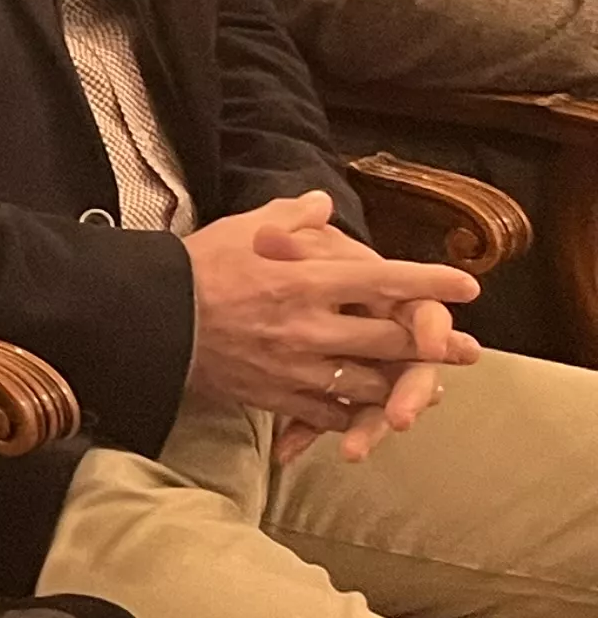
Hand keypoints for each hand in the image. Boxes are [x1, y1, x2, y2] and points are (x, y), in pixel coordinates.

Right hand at [187, 191, 477, 455]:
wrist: (150, 320)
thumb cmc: (196, 268)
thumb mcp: (241, 228)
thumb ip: (289, 215)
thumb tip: (323, 204)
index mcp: (304, 281)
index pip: (384, 279)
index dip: (430, 282)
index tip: (467, 286)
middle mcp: (309, 327)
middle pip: (391, 340)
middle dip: (435, 346)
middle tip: (467, 349)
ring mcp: (295, 367)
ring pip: (369, 385)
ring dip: (401, 387)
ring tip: (425, 389)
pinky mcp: (276, 397)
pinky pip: (330, 413)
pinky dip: (352, 414)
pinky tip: (364, 412)